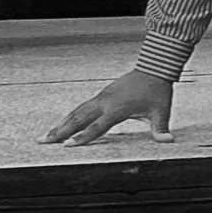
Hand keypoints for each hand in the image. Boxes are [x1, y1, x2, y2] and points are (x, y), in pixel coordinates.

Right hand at [44, 68, 174, 145]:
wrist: (154, 66)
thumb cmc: (157, 89)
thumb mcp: (161, 110)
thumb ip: (161, 128)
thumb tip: (168, 140)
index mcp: (118, 108)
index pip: (97, 126)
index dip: (83, 137)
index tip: (67, 146)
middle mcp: (106, 101)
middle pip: (79, 118)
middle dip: (60, 131)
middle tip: (43, 141)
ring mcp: (103, 96)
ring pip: (78, 111)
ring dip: (62, 123)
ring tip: (47, 135)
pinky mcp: (103, 94)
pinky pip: (83, 107)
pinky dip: (71, 116)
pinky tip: (64, 123)